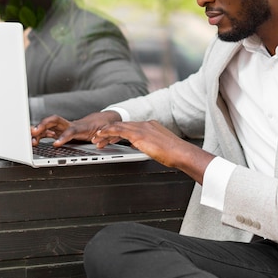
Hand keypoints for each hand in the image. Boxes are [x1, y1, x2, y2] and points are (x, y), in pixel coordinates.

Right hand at [30, 110, 121, 145]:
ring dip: (39, 130)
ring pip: (49, 125)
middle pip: (55, 121)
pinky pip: (48, 131)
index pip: (71, 130)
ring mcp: (65, 127)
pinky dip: (40, 135)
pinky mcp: (62, 130)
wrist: (103, 119)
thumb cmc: (103, 125)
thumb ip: (102, 136)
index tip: (56, 144)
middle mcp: (70, 124)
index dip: (64, 137)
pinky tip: (33, 139)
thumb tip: (97, 140)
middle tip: (34, 132)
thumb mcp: (106, 131)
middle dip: (44, 125)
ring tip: (30, 138)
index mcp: (82, 126)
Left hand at [93, 120, 213, 183]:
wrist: (181, 152)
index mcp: (151, 126)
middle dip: (109, 132)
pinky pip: (118, 130)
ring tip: (96, 139)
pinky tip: (101, 136)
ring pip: (118, 127)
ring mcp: (142, 128)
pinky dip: (108, 132)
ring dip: (105, 133)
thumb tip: (141, 147)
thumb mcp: (159, 147)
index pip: (130, 127)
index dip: (118, 131)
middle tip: (98, 137)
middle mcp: (145, 124)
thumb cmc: (174, 153)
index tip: (111, 136)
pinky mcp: (139, 134)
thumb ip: (149, 144)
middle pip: (122, 126)